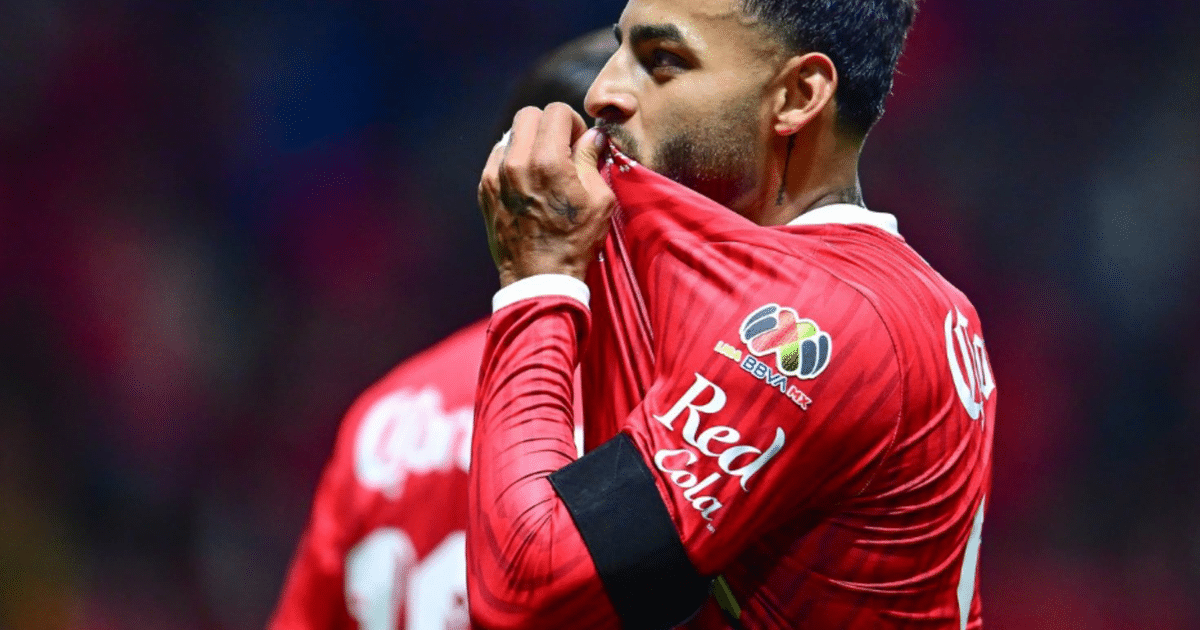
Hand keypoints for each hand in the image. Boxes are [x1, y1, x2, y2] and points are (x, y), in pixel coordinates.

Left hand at [478, 103, 614, 286]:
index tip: (578, 144)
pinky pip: (497, 158)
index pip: (555, 111)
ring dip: (529, 142)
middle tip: (561, 150)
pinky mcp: (484, 190)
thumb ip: (592, 160)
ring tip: (543, 168)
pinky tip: (527, 183)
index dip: (573, 123)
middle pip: (528, 115)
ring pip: (510, 135)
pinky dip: (513, 161)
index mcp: (547, 161)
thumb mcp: (599, 201)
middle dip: (549, 125)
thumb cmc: (574, 242)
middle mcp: (516, 162)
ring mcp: (494, 176)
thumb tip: (592, 137)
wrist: (539, 278)